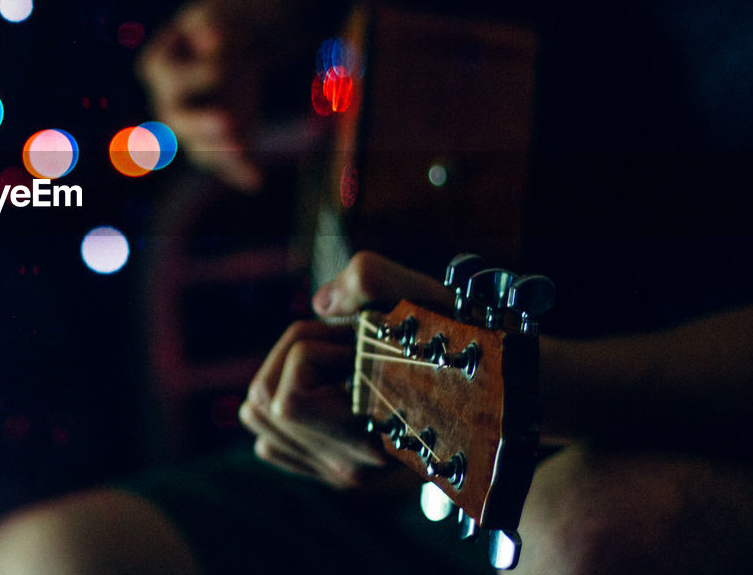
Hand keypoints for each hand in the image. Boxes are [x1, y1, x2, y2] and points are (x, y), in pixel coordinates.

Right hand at [136, 1, 263, 190]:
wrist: (230, 48)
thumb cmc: (215, 27)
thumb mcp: (208, 13)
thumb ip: (207, 21)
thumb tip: (214, 41)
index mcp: (158, 66)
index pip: (171, 76)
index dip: (196, 73)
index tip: (224, 63)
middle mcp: (167, 101)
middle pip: (178, 117)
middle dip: (201, 122)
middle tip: (225, 122)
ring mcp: (188, 127)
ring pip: (198, 146)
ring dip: (220, 153)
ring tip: (241, 154)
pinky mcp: (214, 141)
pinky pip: (224, 162)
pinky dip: (239, 171)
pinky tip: (255, 181)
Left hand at [239, 252, 452, 487]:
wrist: (494, 391)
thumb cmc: (459, 339)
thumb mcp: (420, 293)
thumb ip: (366, 279)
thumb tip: (320, 305)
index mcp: (371, 435)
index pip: (289, 397)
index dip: (311, 349)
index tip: (357, 339)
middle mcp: (352, 466)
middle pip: (262, 400)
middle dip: (294, 355)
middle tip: (344, 344)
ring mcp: (342, 473)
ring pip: (258, 418)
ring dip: (285, 376)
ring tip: (338, 364)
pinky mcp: (334, 472)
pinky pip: (268, 439)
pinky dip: (281, 405)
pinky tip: (323, 387)